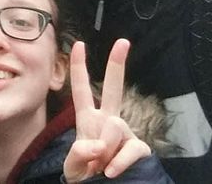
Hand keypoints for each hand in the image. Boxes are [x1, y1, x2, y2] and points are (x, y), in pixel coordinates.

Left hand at [64, 40, 151, 181]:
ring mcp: (126, 133)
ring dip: (104, 150)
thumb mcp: (73, 167)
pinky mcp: (139, 148)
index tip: (78, 44)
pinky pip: (130, 149)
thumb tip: (97, 145)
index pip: (82, 91)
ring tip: (100, 166)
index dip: (79, 68)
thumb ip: (78, 155)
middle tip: (123, 41)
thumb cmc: (85, 177)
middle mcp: (109, 121)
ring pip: (115, 127)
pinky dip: (119, 162)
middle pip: (114, 88)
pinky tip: (110, 172)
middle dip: (117, 64)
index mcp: (88, 120)